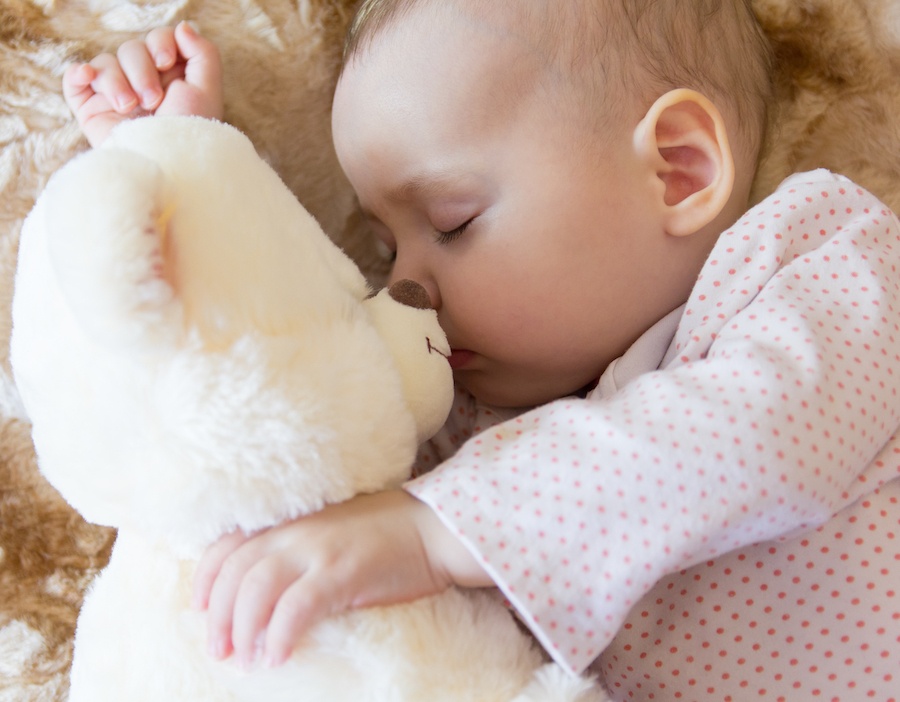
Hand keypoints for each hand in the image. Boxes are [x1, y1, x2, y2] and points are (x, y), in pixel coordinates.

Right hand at [62, 21, 222, 147]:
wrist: (166, 164)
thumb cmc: (190, 132)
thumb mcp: (207, 91)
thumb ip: (203, 53)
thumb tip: (182, 27)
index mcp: (170, 76)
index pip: (158, 39)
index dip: (160, 43)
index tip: (167, 64)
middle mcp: (142, 82)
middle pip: (131, 49)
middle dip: (142, 72)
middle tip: (153, 100)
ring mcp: (115, 95)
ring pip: (105, 63)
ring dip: (116, 82)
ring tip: (130, 109)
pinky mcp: (91, 108)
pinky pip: (74, 79)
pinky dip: (78, 73)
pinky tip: (88, 77)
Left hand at [192, 490, 490, 668]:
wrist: (434, 528)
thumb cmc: (388, 535)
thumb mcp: (332, 533)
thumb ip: (299, 550)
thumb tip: (268, 591)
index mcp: (292, 520)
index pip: (229, 543)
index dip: (205, 577)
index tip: (199, 607)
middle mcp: (297, 530)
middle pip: (235, 570)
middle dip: (217, 615)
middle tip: (219, 650)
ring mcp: (319, 548)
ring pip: (256, 587)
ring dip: (242, 628)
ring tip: (246, 659)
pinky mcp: (342, 571)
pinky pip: (297, 606)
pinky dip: (281, 634)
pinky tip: (279, 657)